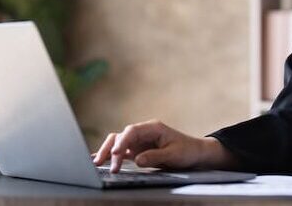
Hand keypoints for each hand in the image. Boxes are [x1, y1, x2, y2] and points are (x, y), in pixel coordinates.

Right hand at [92, 119, 236, 172]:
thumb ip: (155, 156)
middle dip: (111, 148)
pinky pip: (120, 151)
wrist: (194, 153)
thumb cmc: (186, 151)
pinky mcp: (137, 151)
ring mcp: (139, 141)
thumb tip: (138, 160)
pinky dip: (110, 155)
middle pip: (121, 136)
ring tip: (97, 163)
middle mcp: (143, 132)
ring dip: (108, 152)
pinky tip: (99, 160)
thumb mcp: (173, 154)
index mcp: (153, 128)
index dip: (122, 141)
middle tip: (104, 164)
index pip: (132, 131)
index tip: (116, 154)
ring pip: (118, 142)